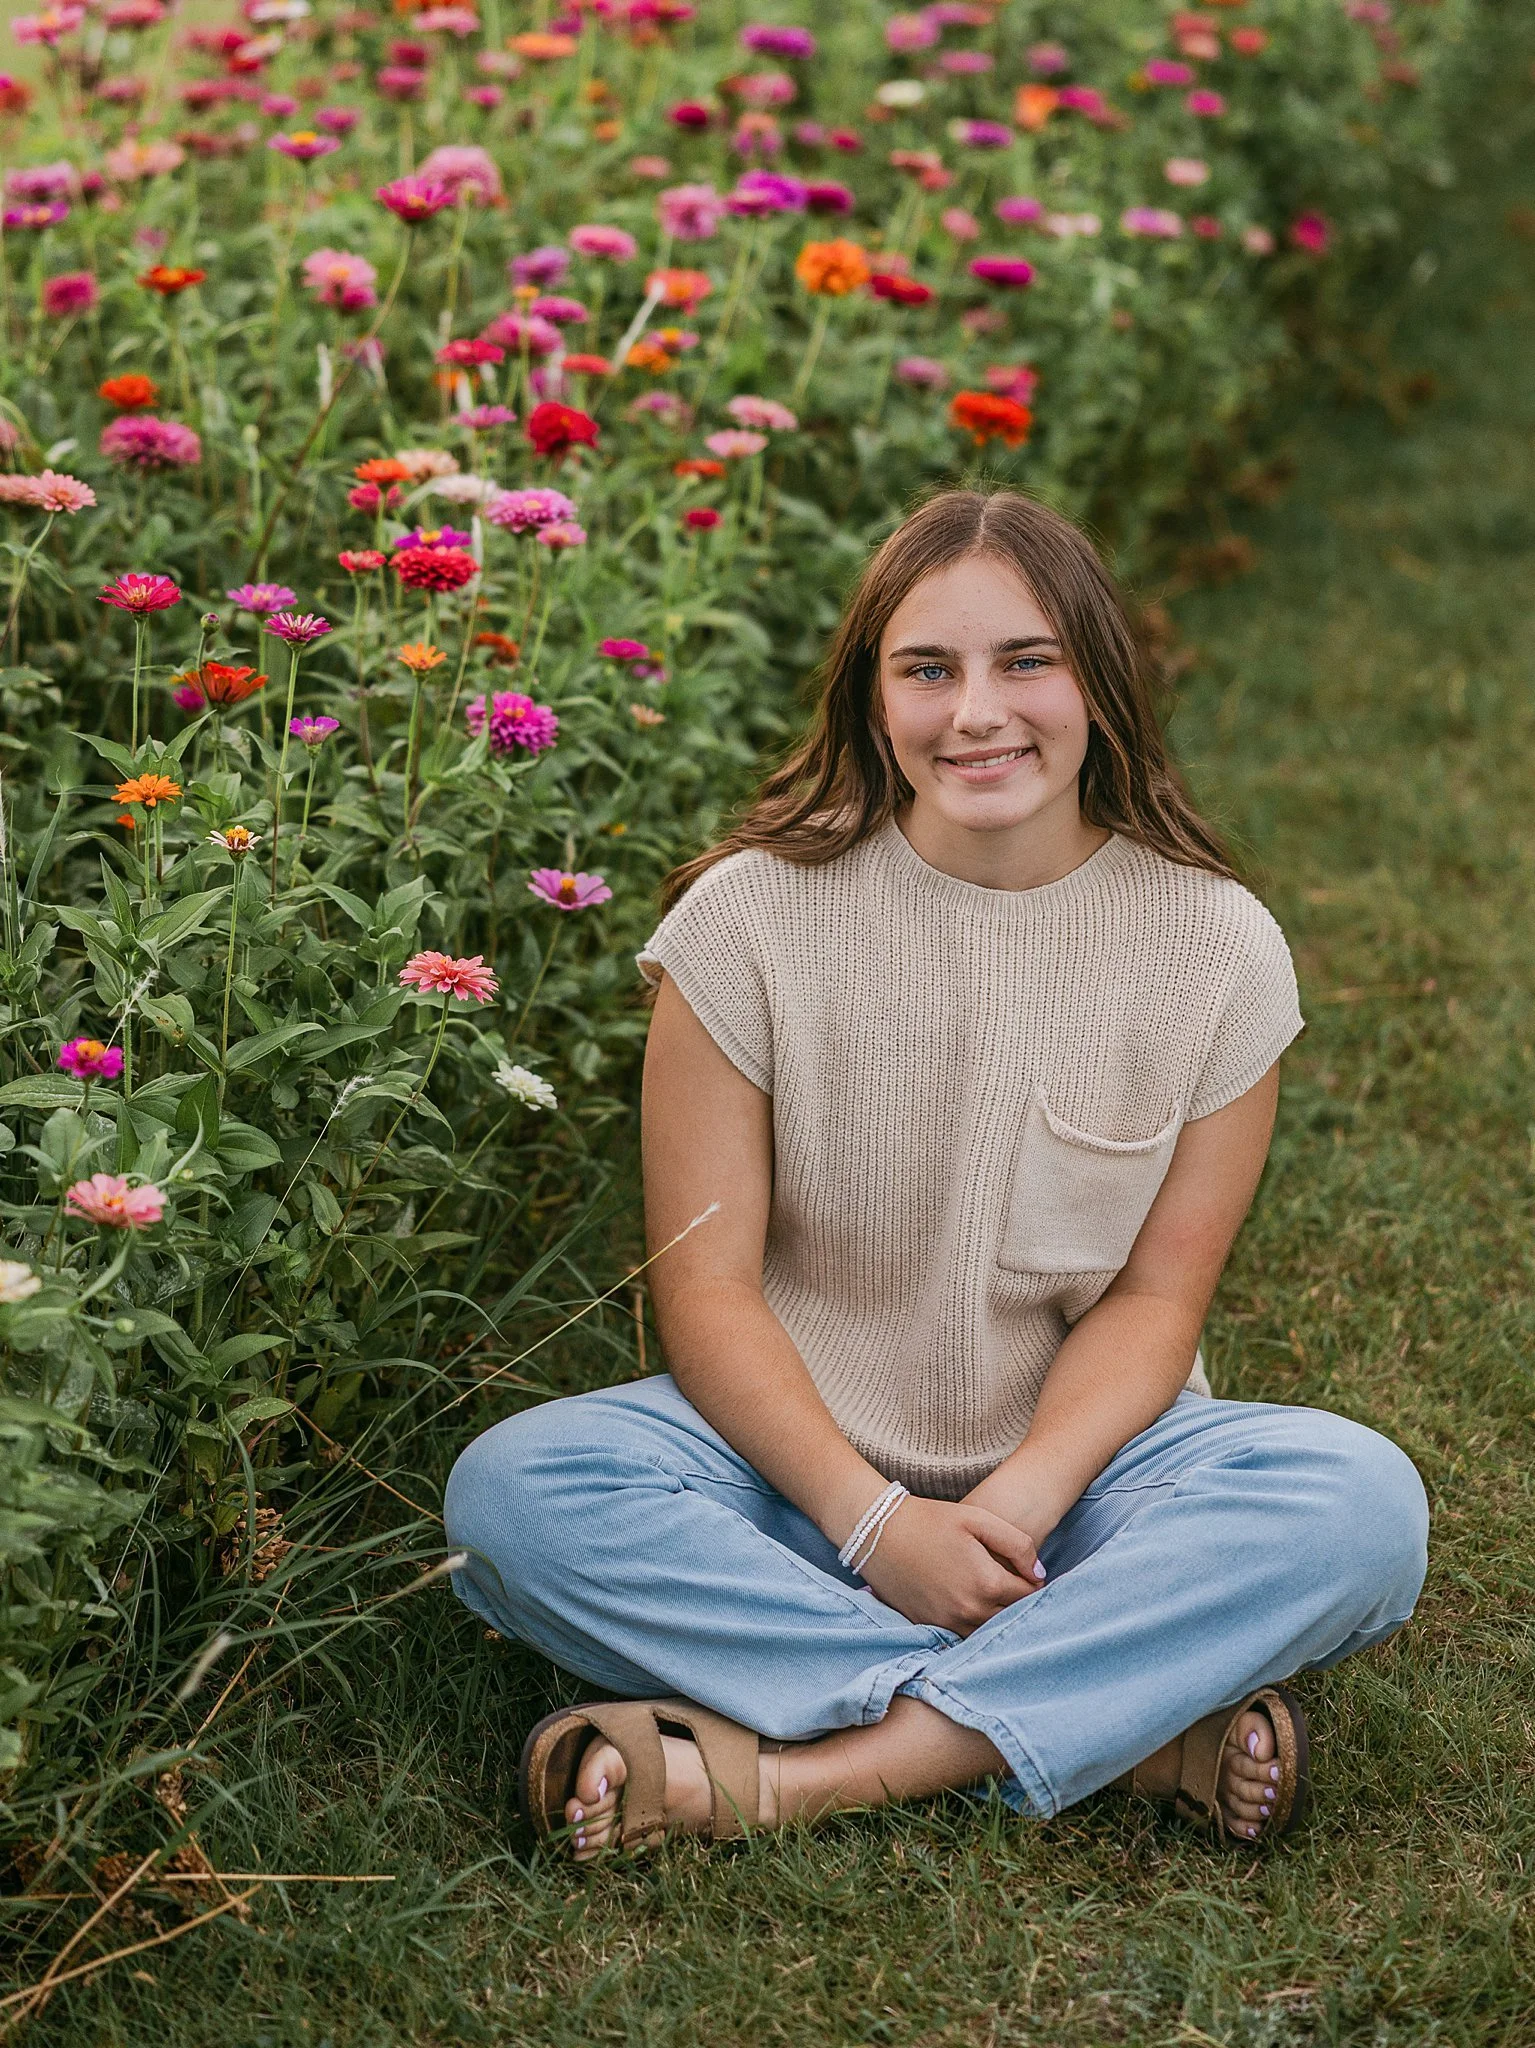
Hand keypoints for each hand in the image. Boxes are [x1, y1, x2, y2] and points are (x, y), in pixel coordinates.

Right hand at [855, 1495, 1044, 1636]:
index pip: (1029, 1596)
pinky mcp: (930, 1627)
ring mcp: (948, 1623)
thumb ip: (1017, 1545)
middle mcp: (970, 1610)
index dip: (1034, 1584)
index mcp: (987, 1583)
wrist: (879, 1533)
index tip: (1028, 1574)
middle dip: (1018, 1604)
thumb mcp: (979, 1519)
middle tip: (1015, 1586)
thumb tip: (1039, 1574)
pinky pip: (963, 1635)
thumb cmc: (931, 1520)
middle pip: (1011, 1618)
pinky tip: (969, 1605)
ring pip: (988, 1631)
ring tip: (992, 1596)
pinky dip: (972, 1625)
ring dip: (996, 1618)